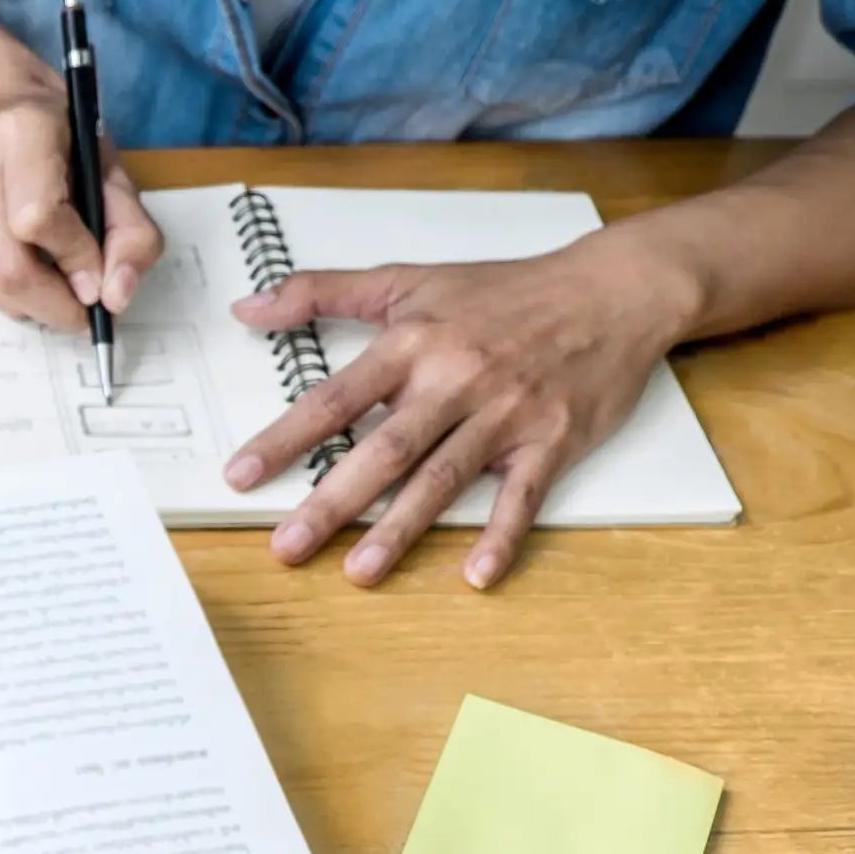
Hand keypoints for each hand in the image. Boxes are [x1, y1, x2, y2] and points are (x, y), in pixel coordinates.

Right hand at [0, 70, 161, 327]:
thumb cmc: (61, 135)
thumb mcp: (113, 170)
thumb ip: (129, 231)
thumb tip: (115, 298)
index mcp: (21, 134)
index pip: (37, 218)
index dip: (73, 257)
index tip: (99, 279)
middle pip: (9, 266)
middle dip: (58, 303)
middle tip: (87, 309)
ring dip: (40, 304)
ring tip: (65, 288)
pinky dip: (17, 296)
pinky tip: (35, 272)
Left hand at [223, 239, 697, 588]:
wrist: (614, 289)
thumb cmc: (505, 290)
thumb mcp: (408, 278)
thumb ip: (320, 291)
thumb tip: (247, 306)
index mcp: (413, 343)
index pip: (334, 399)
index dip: (285, 440)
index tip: (240, 477)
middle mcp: (456, 380)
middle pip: (383, 449)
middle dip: (332, 502)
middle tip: (287, 547)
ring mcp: (506, 413)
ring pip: (443, 478)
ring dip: (400, 528)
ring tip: (358, 572)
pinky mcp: (553, 440)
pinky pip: (524, 496)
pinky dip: (501, 536)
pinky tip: (475, 575)